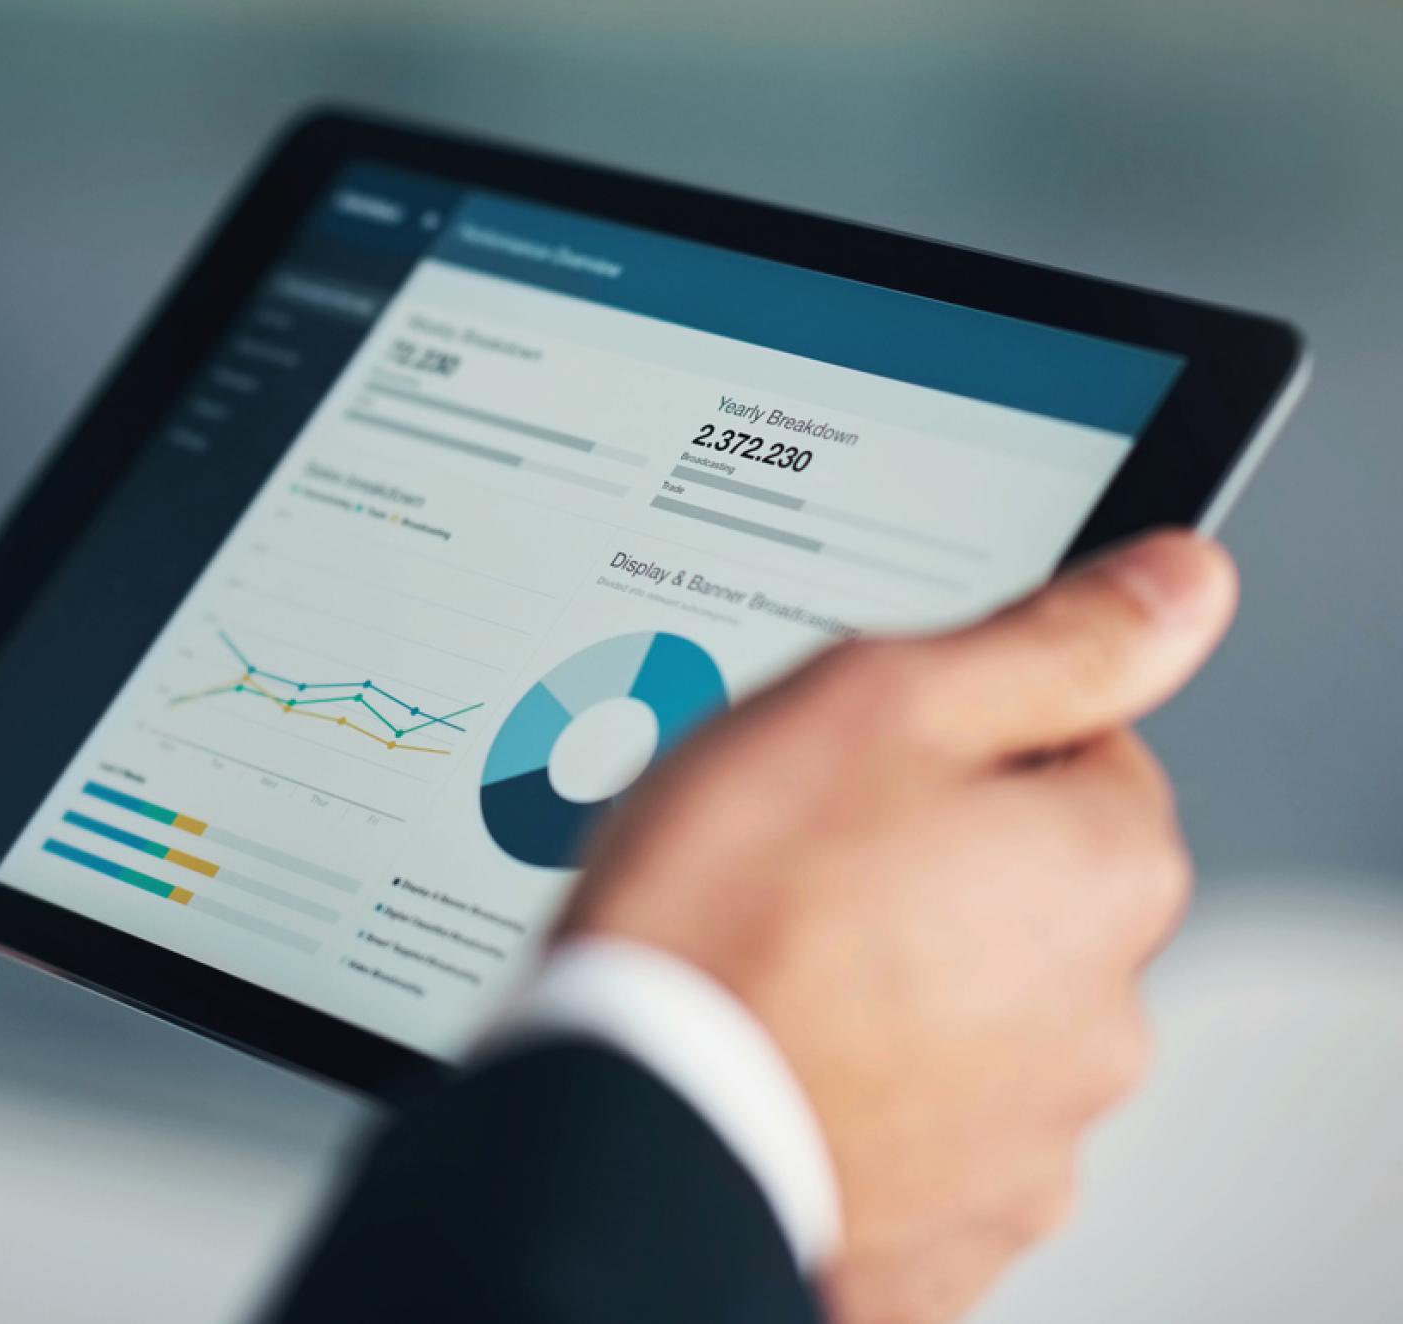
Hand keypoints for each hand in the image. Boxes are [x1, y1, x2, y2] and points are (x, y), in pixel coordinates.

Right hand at [560, 531, 1236, 1323]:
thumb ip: (1052, 641)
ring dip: (900, 984)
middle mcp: (1105, 1018)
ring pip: (976, 1011)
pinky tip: (779, 1057)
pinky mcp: (953, 1232)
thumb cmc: (734, 912)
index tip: (861, 764)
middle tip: (800, 862)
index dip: (955, 737)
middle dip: (933, 863)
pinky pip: (924, 1126)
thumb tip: (1183, 582)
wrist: (632, 1127)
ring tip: (771, 969)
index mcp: (1106, 868)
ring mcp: (1028, 1140)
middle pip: (1029, 886)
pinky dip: (867, 1092)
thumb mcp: (882, 704)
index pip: (1080, 747)